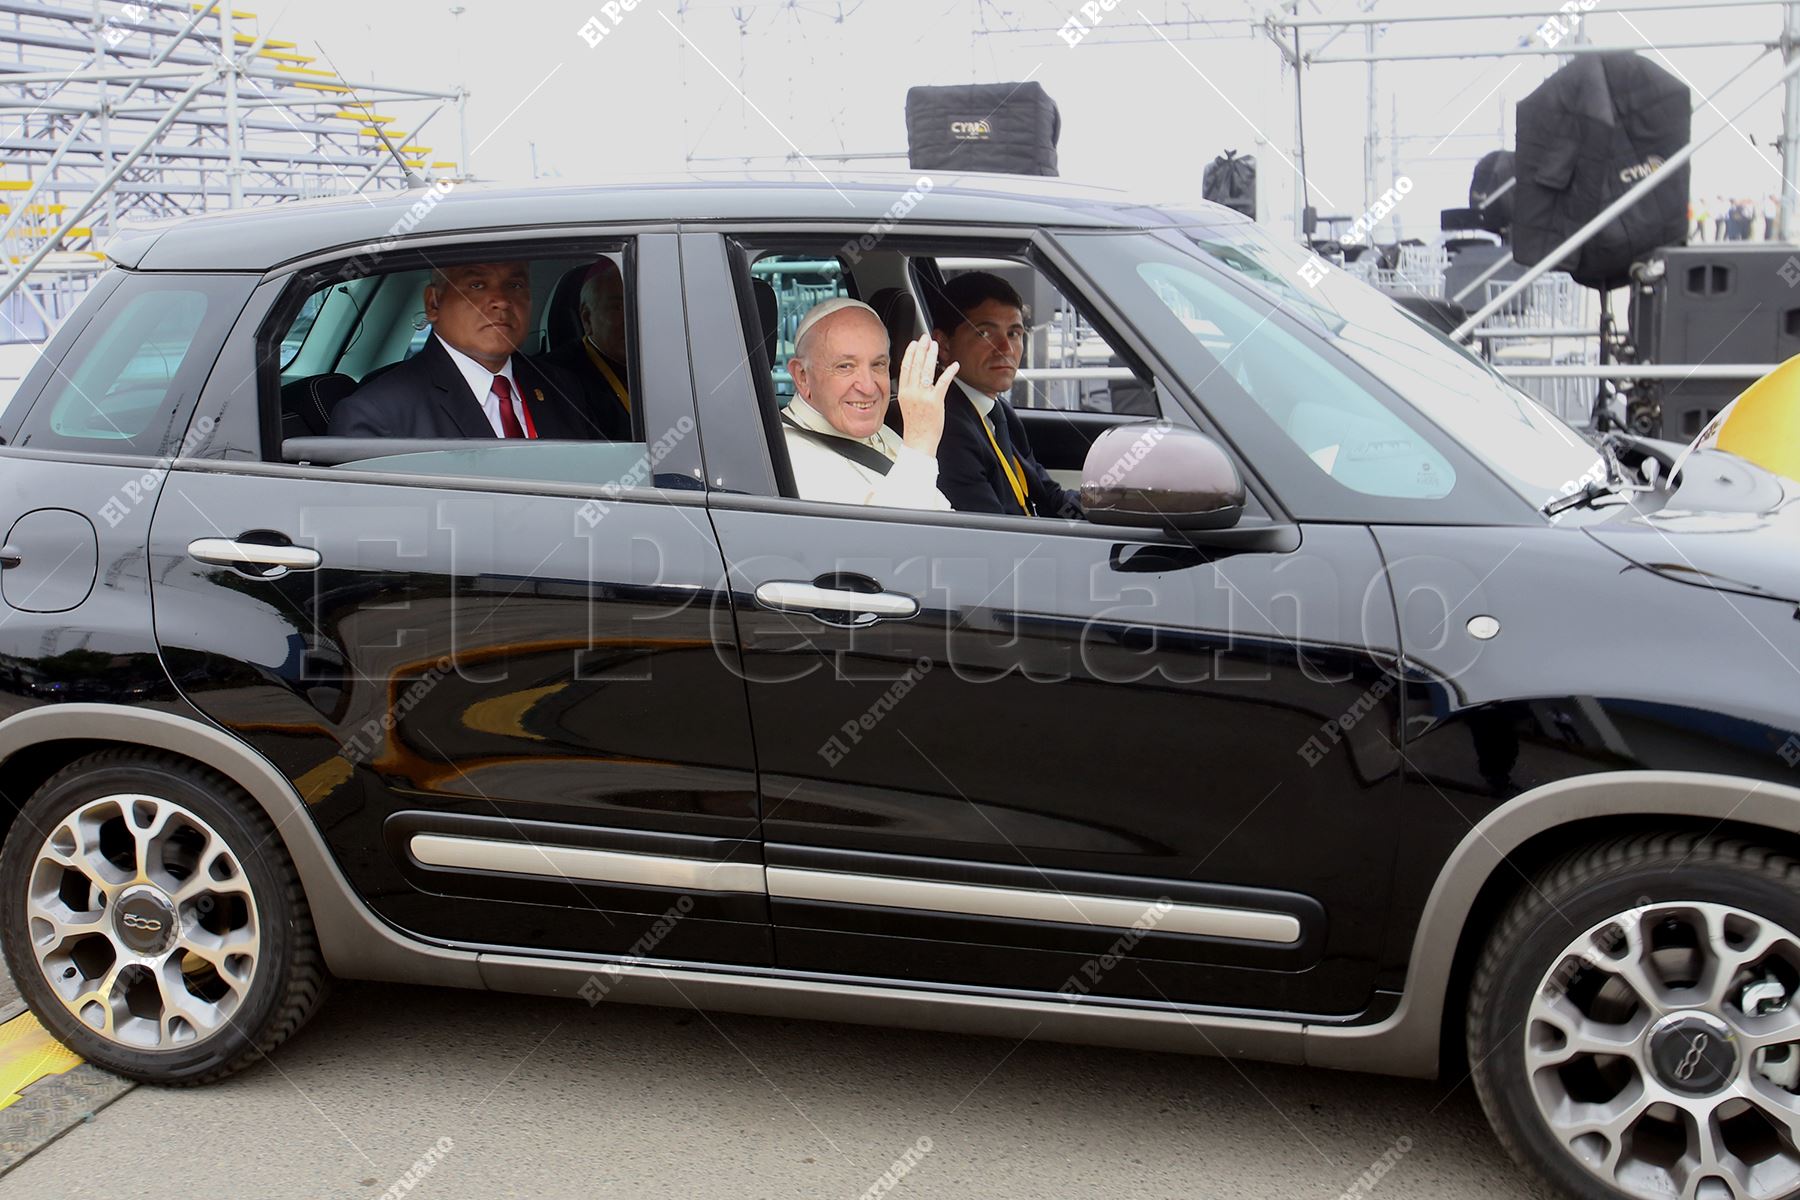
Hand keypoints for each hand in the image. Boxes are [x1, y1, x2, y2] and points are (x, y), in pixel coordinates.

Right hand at [895, 334, 957, 456]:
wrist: (919, 441)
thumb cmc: (916, 426)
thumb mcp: (907, 404)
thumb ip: (911, 389)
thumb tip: (918, 377)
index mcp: (904, 392)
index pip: (905, 367)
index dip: (910, 353)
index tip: (914, 343)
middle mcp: (912, 392)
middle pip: (915, 365)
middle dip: (921, 349)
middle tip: (926, 338)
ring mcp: (923, 396)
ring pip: (926, 370)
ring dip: (932, 355)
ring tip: (935, 345)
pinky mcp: (935, 401)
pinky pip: (943, 382)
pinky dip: (949, 372)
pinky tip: (954, 365)